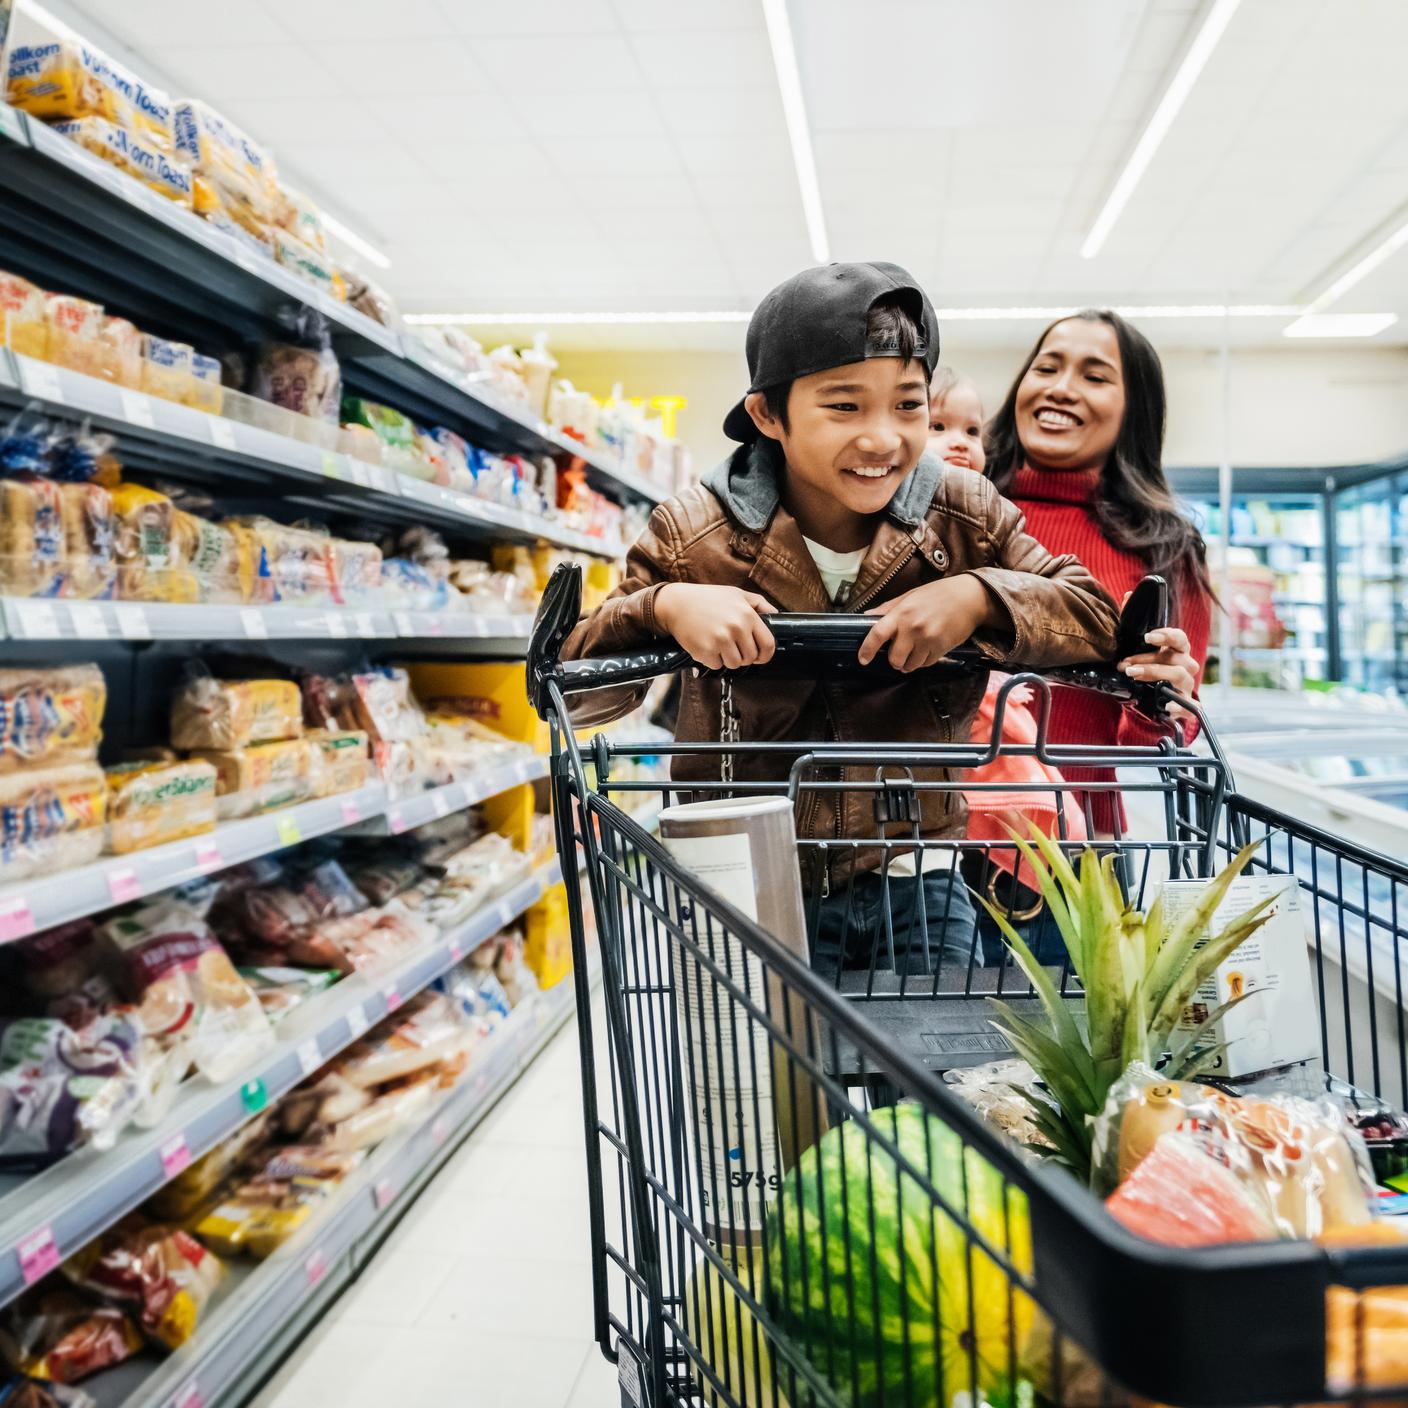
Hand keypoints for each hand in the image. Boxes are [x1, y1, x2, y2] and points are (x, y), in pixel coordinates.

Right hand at [655, 583, 775, 670]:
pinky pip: (717, 665)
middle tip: (732, 647)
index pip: (768, 645)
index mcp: (748, 615)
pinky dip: (712, 659)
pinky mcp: (705, 651)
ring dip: (728, 658)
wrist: (676, 603)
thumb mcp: (737, 594)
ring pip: (734, 664)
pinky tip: (706, 645)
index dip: (766, 655)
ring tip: (718, 644)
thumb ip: (759, 604)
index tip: (760, 657)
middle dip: (743, 656)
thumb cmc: (707, 598)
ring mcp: (720, 641)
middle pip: (750, 658)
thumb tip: (776, 616)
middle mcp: (736, 628)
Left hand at [858, 576, 997, 671]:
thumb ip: (888, 608)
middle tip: (897, 656)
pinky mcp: (941, 648)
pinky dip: (923, 661)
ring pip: (910, 665)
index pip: (877, 634)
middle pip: (894, 658)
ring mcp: (927, 640)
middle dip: (894, 661)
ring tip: (914, 653)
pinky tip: (927, 650)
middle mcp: (912, 628)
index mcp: (901, 613)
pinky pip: (926, 664)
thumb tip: (868, 617)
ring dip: (909, 663)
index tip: (862, 659)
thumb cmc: (938, 594)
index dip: (867, 649)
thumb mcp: (910, 596)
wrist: (969, 598)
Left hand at [1119, 625, 1198, 706]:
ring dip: (1154, 673)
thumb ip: (1138, 658)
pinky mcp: (1187, 705)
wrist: (1158, 702)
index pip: (1179, 639)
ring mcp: (1187, 686)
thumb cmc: (1151, 676)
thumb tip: (1122, 663)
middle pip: (1174, 657)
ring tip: (1133, 675)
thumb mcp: (1145, 663)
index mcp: (1179, 652)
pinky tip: (1167, 706)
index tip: (1147, 637)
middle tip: (1126, 665)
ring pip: (1179, 674)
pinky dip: (1178, 705)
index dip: (1166, 635)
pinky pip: (1188, 705)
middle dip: (1147, 660)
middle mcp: (1186, 667)